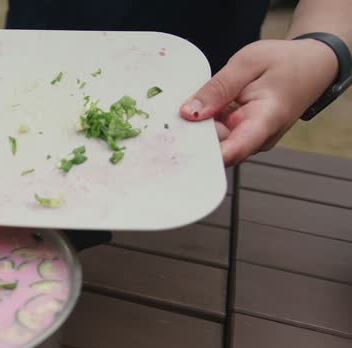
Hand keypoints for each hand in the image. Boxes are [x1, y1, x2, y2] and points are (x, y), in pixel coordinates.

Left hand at [180, 39, 337, 165]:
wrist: (311, 66)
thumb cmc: (284, 62)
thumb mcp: (248, 63)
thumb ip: (218, 88)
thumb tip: (188, 112)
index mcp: (265, 120)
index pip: (234, 149)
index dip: (205, 156)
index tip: (180, 152)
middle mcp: (257, 138)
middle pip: (216, 148)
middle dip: (191, 137)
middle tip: (166, 124)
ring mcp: (249, 140)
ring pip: (213, 143)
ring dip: (195, 130)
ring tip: (179, 113)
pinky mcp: (241, 136)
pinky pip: (216, 135)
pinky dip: (203, 124)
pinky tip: (193, 111)